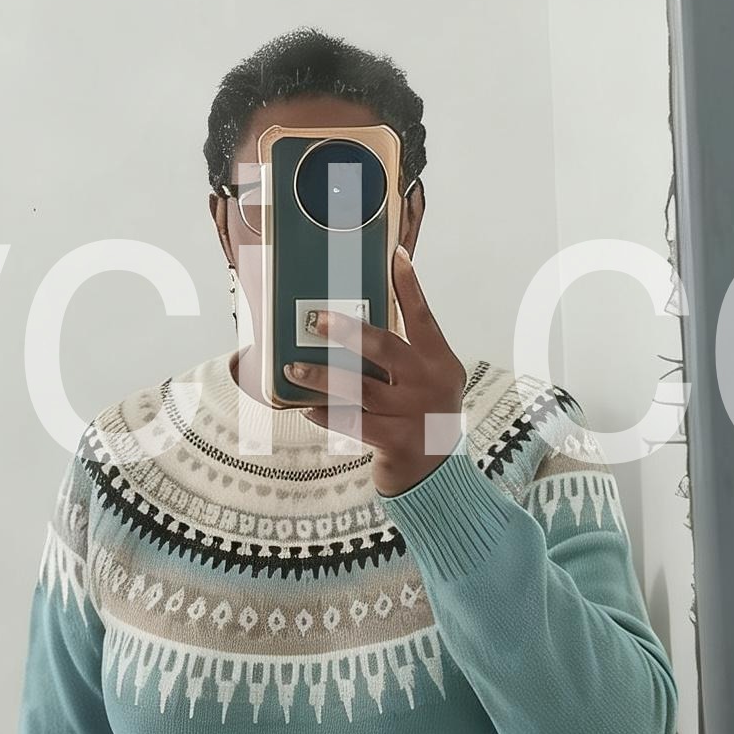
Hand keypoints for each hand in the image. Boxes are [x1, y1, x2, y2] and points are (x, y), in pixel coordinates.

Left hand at [286, 247, 467, 495]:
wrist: (437, 477)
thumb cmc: (422, 420)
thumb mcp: (426, 384)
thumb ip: (402, 359)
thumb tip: (352, 329)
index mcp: (440, 362)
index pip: (423, 317)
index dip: (409, 285)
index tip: (394, 256)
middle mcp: (430, 383)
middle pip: (386, 347)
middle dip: (348, 330)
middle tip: (315, 319)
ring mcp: (414, 413)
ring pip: (360, 388)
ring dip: (322, 376)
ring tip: (293, 368)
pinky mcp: (396, 441)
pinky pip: (352, 423)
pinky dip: (326, 414)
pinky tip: (304, 407)